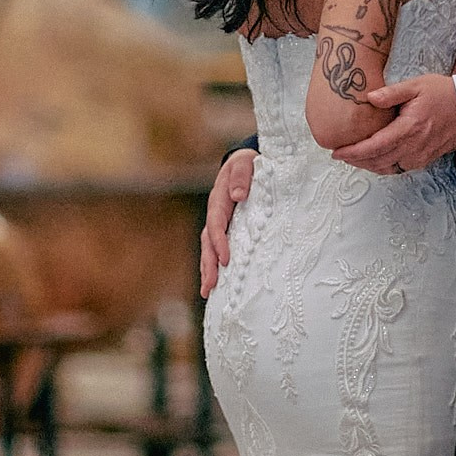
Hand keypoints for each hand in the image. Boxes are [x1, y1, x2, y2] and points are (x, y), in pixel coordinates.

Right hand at [200, 149, 254, 295]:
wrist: (247, 163)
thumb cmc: (249, 164)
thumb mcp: (246, 162)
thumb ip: (241, 176)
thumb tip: (237, 195)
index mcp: (219, 199)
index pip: (217, 223)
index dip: (220, 242)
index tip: (226, 260)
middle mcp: (216, 214)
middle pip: (208, 242)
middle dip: (208, 265)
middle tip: (210, 286)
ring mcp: (220, 223)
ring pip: (209, 249)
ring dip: (208, 270)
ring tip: (207, 292)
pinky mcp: (227, 230)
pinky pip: (218, 249)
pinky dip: (215, 266)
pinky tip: (218, 285)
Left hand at [334, 73, 455, 175]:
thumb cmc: (443, 94)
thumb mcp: (417, 85)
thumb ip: (392, 93)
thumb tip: (369, 98)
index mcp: (409, 128)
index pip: (375, 146)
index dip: (354, 152)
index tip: (336, 152)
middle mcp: (414, 147)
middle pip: (378, 161)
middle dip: (356, 160)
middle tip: (339, 154)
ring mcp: (420, 156)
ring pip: (387, 168)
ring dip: (368, 165)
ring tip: (352, 157)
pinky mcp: (424, 160)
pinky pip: (398, 168)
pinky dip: (383, 166)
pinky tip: (373, 159)